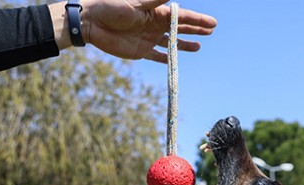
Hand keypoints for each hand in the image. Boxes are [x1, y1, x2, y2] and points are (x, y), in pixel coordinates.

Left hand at [50, 0, 216, 61]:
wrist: (91, 22)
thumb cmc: (112, 6)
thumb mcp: (138, 2)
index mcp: (156, 12)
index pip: (182, 17)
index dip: (198, 20)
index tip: (213, 23)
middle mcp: (154, 24)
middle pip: (180, 28)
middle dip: (196, 29)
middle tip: (212, 31)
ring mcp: (148, 38)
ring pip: (171, 43)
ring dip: (184, 44)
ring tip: (198, 47)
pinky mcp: (140, 51)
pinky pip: (156, 56)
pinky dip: (166, 59)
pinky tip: (175, 60)